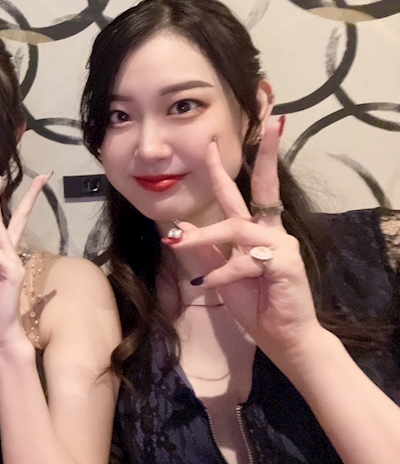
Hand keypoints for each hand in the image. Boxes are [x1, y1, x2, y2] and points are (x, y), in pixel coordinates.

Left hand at [167, 118, 322, 356]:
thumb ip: (206, 248)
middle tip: (268, 125)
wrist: (282, 338)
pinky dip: (223, 272)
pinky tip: (208, 283)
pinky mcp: (285, 263)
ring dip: (204, 236)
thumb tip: (184, 224)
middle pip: (266, 187)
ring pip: (236, 228)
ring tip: (179, 245)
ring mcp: (281, 245)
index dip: (224, 170)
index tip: (212, 144)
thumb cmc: (256, 304)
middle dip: (266, 156)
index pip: (242, 192)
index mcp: (256, 231)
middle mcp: (271, 232)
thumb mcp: (221, 273)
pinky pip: (244, 261)